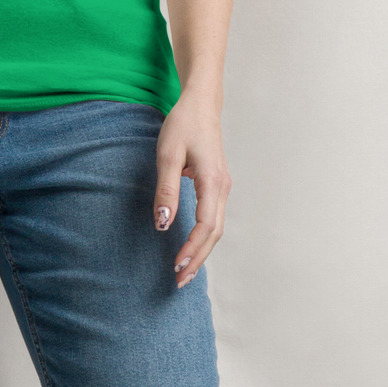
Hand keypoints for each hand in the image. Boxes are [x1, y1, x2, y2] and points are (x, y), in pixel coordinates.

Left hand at [153, 94, 229, 288]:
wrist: (200, 105)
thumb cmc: (182, 126)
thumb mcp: (167, 155)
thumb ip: (166, 190)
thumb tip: (164, 224)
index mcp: (212, 182)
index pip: (206, 226)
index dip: (192, 248)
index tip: (176, 266)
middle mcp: (222, 188)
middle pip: (214, 233)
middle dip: (198, 258)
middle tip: (180, 281)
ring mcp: (222, 188)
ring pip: (216, 228)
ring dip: (202, 251)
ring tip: (185, 271)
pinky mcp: (216, 186)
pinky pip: (214, 219)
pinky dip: (204, 238)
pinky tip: (192, 248)